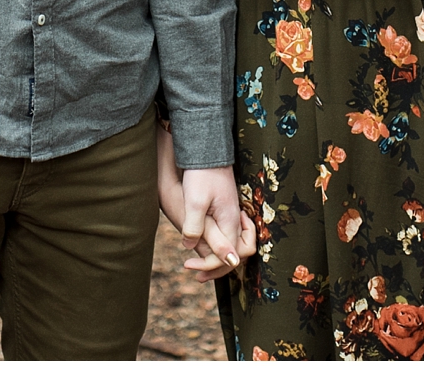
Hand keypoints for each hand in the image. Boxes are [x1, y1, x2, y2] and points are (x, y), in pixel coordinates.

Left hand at [155, 126, 245, 281]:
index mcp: (230, 221)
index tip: (188, 265)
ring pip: (232, 245)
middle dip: (217, 268)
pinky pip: (227, 234)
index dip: (210, 266)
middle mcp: (235, 220)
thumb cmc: (200, 174)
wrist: (206, 150)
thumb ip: (197, 228)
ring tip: (196, 263)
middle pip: (236, 254)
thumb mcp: (195, 202)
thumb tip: (191, 248)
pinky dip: (216, 245)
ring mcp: (232, 214)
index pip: (229, 257)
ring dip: (217, 258)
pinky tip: (200, 244)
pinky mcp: (227, 209)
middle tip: (195, 273)